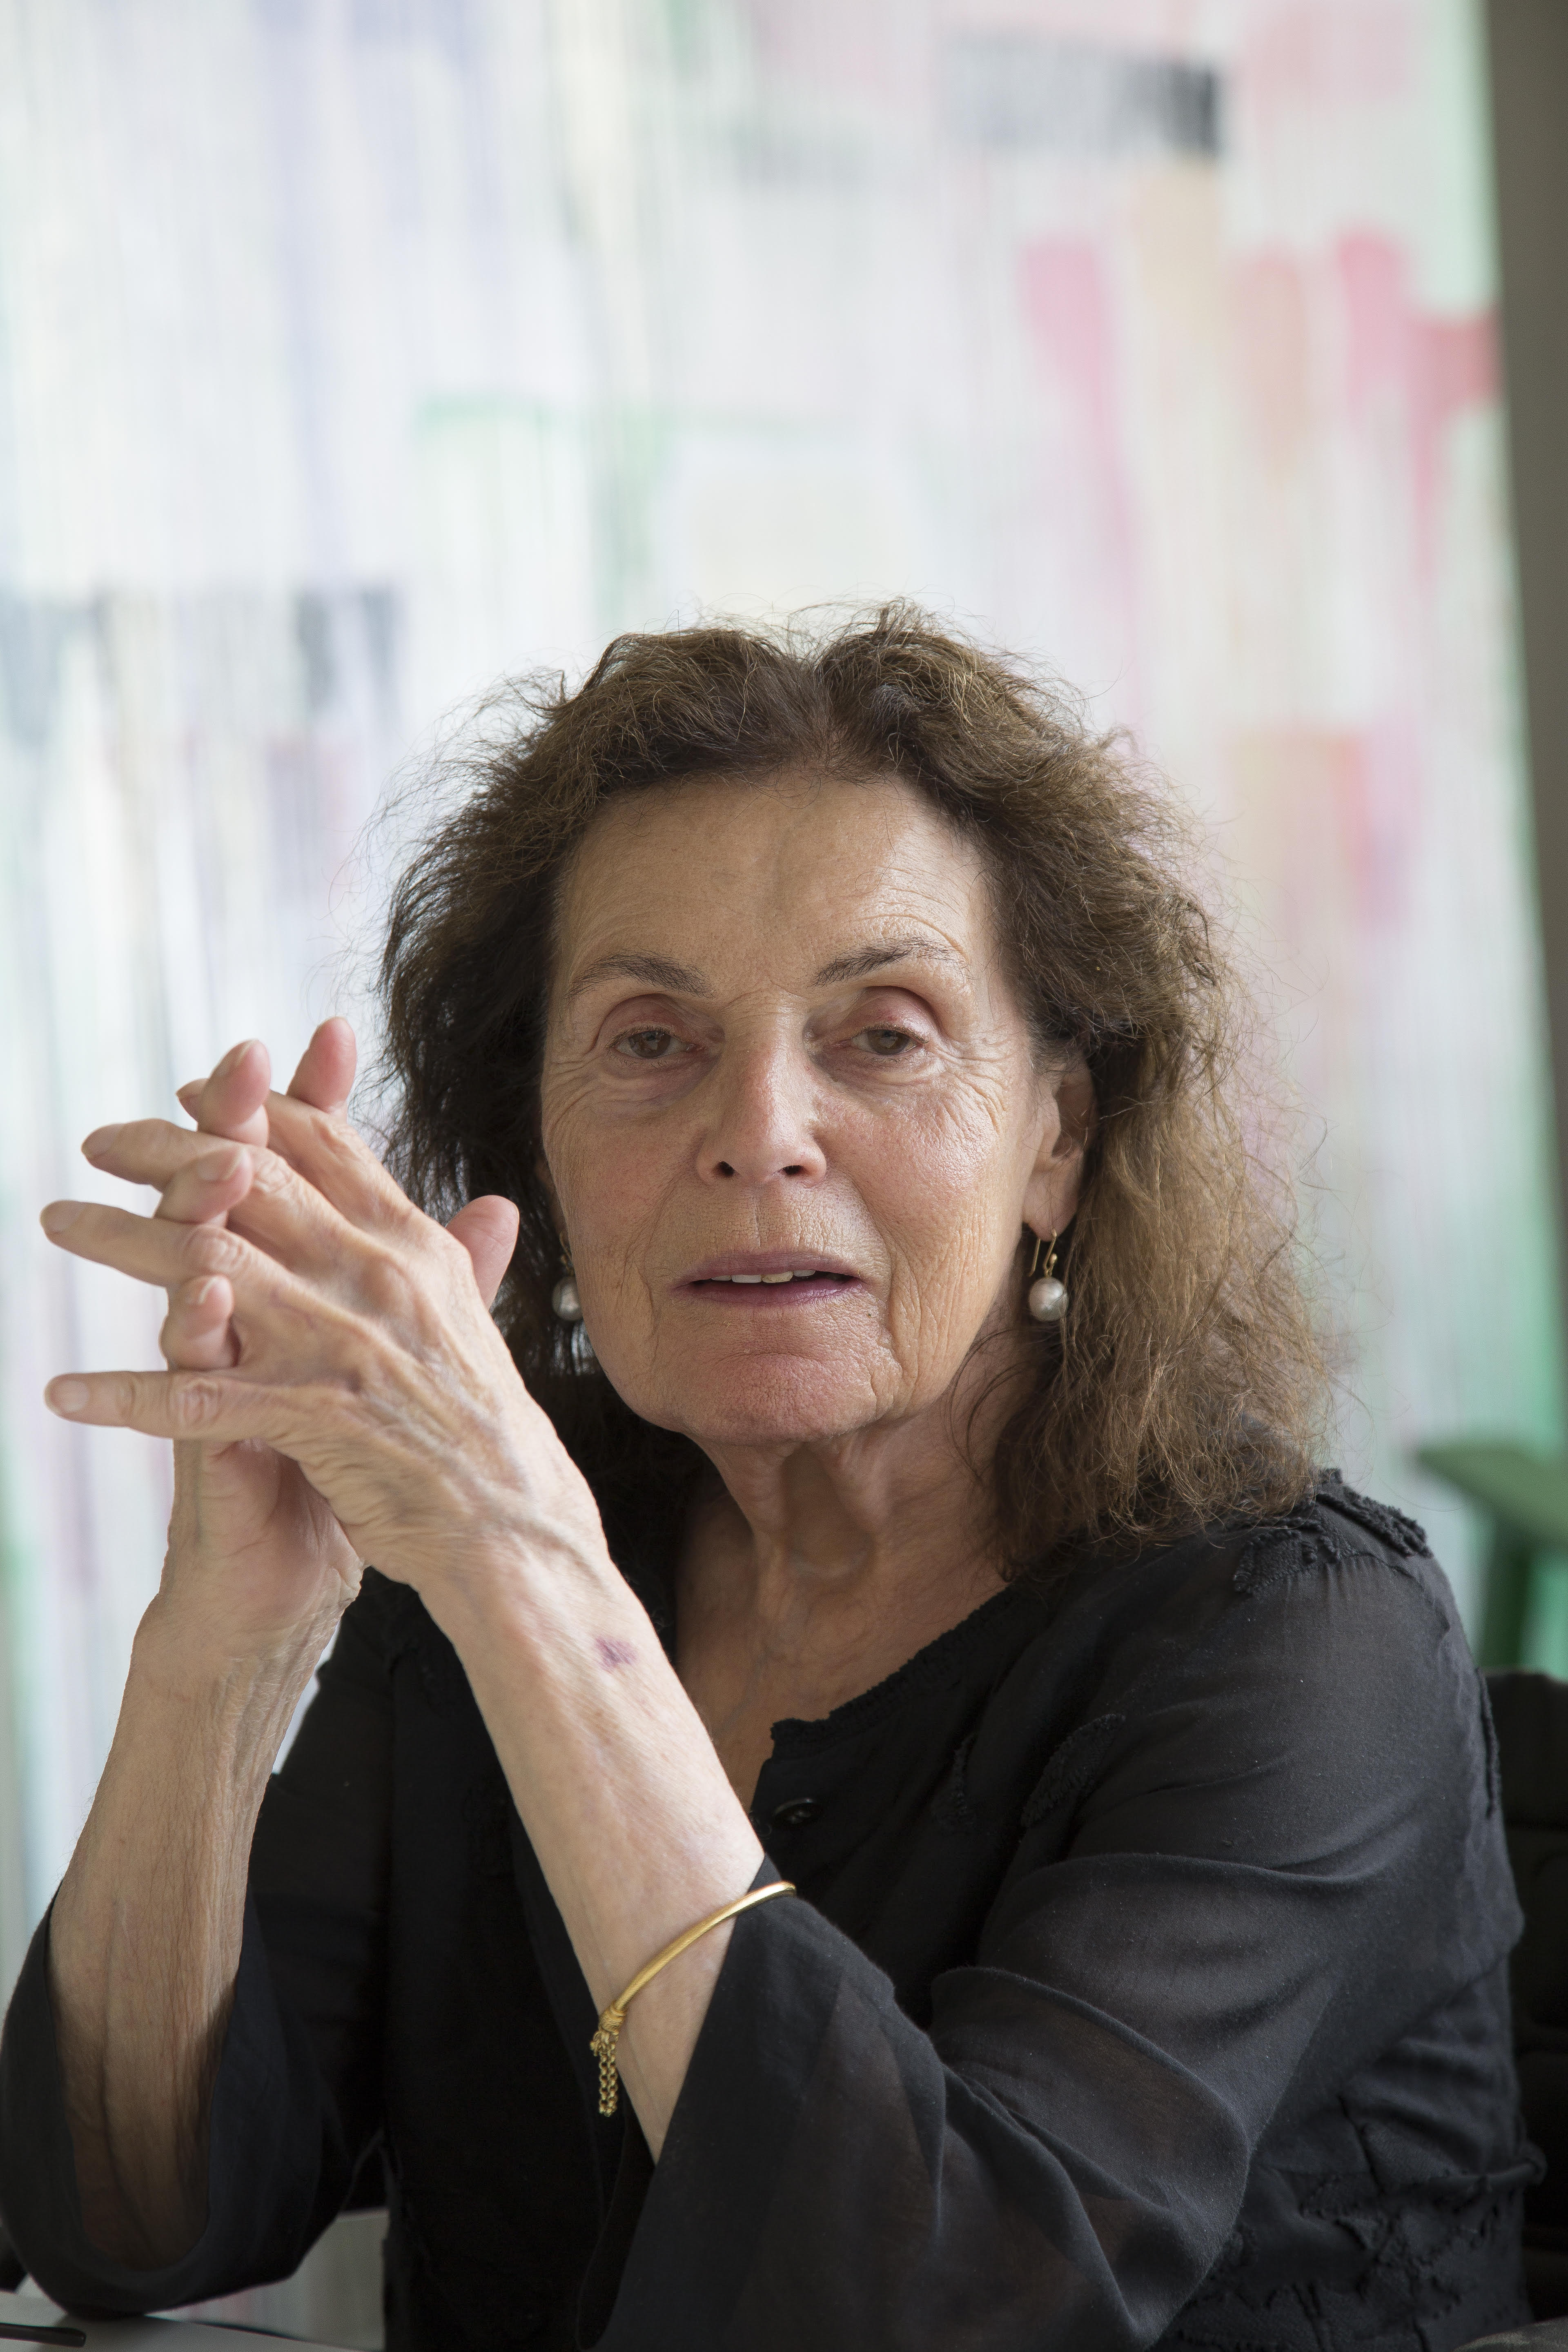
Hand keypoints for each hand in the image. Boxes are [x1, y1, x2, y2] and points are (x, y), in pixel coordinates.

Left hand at [39, 1025, 601, 1630]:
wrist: (512, 1525)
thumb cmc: (485, 1427)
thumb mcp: (473, 1321)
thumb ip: (464, 1255)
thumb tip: (490, 1202)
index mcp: (413, 1245)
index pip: (321, 1143)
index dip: (247, 1109)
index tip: (188, 1095)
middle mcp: (378, 1276)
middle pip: (252, 1179)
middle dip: (163, 1151)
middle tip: (100, 1142)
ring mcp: (344, 1344)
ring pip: (207, 1265)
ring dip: (120, 1240)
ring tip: (59, 1222)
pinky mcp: (314, 1418)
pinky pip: (195, 1397)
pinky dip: (123, 1395)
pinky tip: (63, 1394)